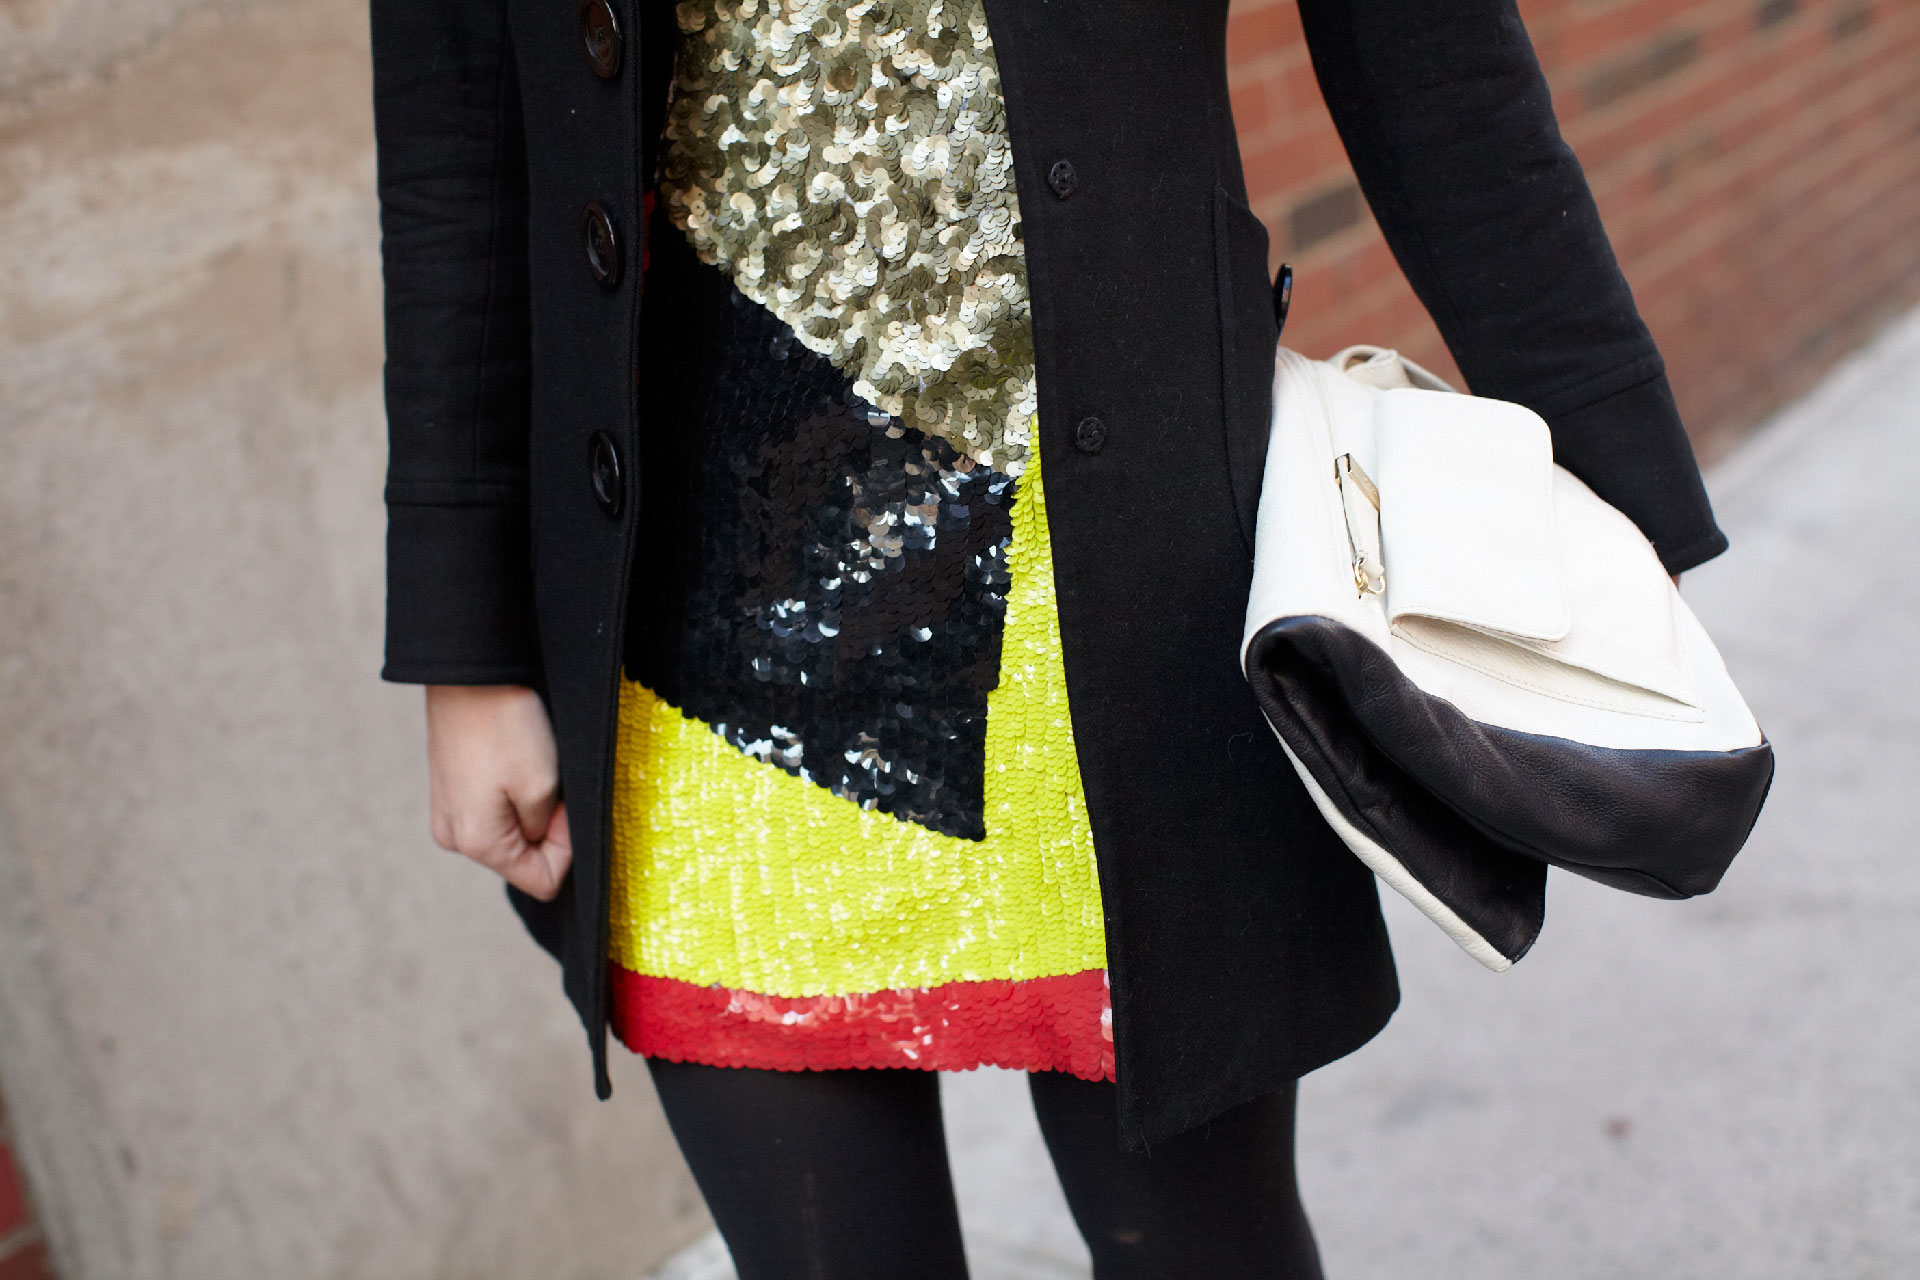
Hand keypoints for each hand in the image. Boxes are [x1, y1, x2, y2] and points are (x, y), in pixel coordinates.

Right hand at [424, 685, 571, 900]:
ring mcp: (449, 814)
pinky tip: (511, 760)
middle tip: (550, 782)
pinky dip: (513, 792)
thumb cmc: (505, 725)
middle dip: (547, 826)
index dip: (566, 848)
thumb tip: (540, 842)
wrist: (469, 674)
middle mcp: (454, 837)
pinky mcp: (450, 791)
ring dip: (531, 807)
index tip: (564, 806)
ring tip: (527, 766)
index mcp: (476, 843)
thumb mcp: (542, 786)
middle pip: (525, 858)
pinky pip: (494, 810)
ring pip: (512, 832)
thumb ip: (547, 831)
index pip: (542, 882)